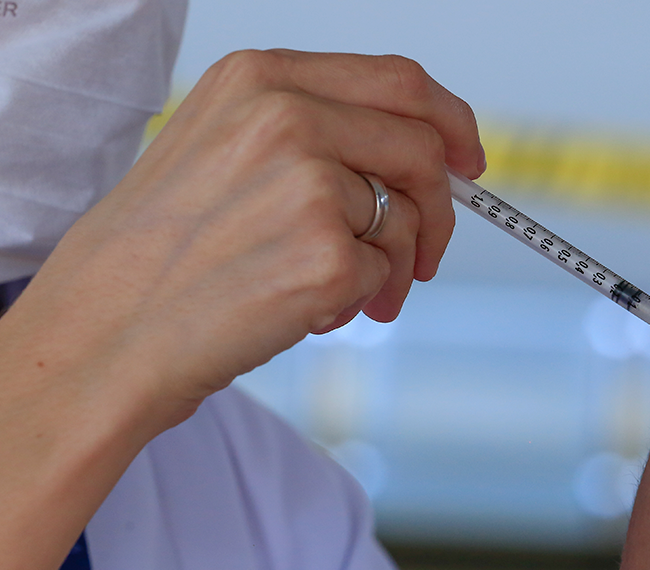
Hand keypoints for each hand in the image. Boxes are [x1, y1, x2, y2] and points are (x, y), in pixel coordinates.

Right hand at [11, 49, 484, 424]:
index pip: (399, 81)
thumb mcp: (220, 148)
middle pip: (422, 147)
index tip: (467, 157)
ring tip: (348, 297)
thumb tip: (414, 151)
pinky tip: (312, 312)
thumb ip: (312, 132)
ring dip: (396, 267)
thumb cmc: (159, 254)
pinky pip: (385, 271)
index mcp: (260, 79)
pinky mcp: (326, 253)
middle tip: (426, 253)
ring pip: (408, 217)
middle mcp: (287, 117)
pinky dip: (364, 299)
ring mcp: (308, 183)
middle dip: (441, 206)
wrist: (105, 333)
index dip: (449, 121)